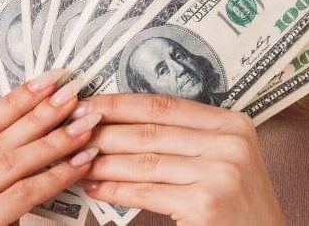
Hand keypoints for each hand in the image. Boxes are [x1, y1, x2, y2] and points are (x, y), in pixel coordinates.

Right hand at [0, 69, 102, 225]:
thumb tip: (31, 128)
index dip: (14, 101)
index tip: (46, 81)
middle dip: (39, 114)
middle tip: (73, 94)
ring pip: (10, 164)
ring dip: (54, 140)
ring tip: (84, 123)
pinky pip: (22, 194)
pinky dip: (56, 176)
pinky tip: (80, 162)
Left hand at [79, 94, 284, 225]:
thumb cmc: (238, 206)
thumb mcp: (224, 160)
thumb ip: (188, 139)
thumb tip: (124, 123)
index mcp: (232, 123)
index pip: (163, 104)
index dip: (120, 102)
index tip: (87, 102)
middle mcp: (228, 143)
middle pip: (149, 131)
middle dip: (103, 131)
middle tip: (70, 129)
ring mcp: (219, 173)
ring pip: (143, 162)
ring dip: (102, 162)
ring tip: (75, 160)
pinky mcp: (205, 203)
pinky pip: (146, 192)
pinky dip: (115, 190)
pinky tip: (94, 188)